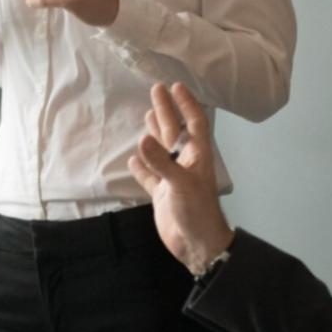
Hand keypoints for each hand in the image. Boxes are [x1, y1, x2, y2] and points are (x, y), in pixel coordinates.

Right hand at [127, 83, 234, 274]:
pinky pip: (150, 175)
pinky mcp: (162, 194)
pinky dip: (142, 166)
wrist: (197, 245)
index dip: (186, 104)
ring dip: (154, 133)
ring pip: (162, 150)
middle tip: (156, 89)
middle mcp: (185, 163)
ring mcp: (173, 178)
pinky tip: (133, 157)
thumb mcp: (180, 184)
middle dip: (166, 111)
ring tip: (147, 114)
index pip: (193, 123)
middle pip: (174, 131)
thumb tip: (141, 140)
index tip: (176, 86)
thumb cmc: (197, 211)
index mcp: (197, 156)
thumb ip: (161, 162)